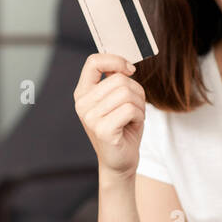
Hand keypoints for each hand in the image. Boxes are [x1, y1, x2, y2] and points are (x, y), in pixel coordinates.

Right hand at [73, 53, 144, 180]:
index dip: (116, 60)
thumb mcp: (118, 100)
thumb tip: (126, 64)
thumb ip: (117, 80)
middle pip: (119, 78)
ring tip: (133, 117)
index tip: (130, 70)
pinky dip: (139, 115)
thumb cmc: (123, 128)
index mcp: (83, 93)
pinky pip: (129, 109)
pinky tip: (132, 124)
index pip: (94, 62)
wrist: (120, 161)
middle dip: (136, 91)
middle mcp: (82, 104)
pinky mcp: (102, 129)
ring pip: (126, 93)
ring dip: (139, 105)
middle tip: (135, 107)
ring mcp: (90, 117)